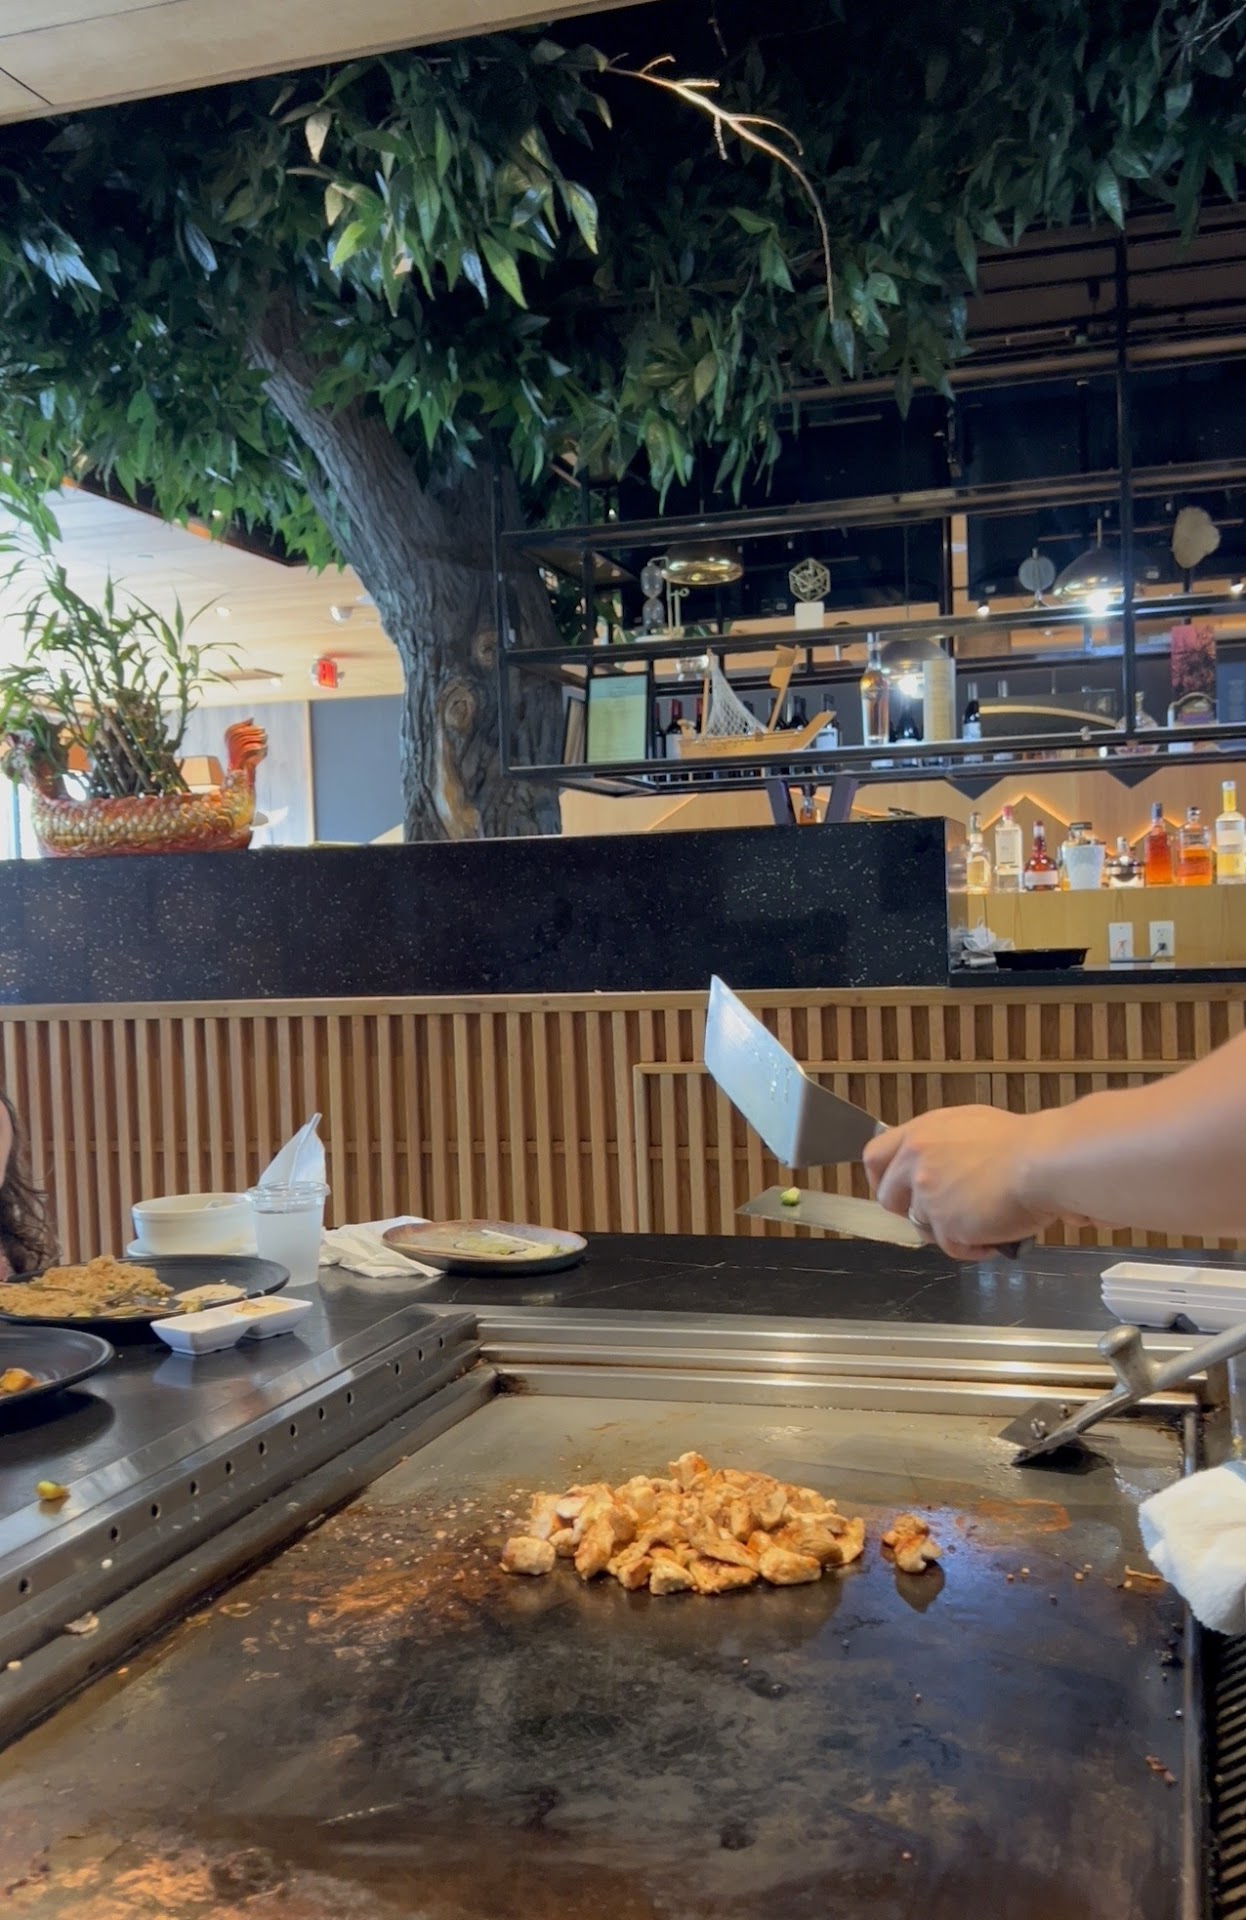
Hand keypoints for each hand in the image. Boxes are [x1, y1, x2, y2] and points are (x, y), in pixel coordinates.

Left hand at [863, 1106, 1061, 1260]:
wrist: (1042, 1161)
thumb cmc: (1021, 1142)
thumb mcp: (970, 1125)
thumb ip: (942, 1145)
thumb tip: (940, 1163)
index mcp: (921, 1133)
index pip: (875, 1157)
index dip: (882, 1178)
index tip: (894, 1190)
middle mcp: (916, 1162)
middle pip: (888, 1198)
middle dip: (912, 1210)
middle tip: (943, 1214)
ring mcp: (928, 1195)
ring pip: (922, 1225)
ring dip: (949, 1229)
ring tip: (984, 1222)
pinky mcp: (946, 1224)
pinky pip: (952, 1247)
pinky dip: (973, 1247)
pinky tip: (994, 1237)